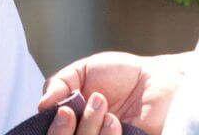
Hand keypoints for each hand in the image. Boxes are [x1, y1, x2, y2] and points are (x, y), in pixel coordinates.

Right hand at [40, 51, 191, 134]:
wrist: (157, 79)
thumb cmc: (121, 74)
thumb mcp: (83, 71)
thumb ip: (59, 83)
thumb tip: (41, 105)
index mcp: (72, 122)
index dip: (52, 130)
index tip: (62, 111)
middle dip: (65, 132)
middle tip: (72, 111)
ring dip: (89, 129)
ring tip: (104, 106)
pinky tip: (116, 121)